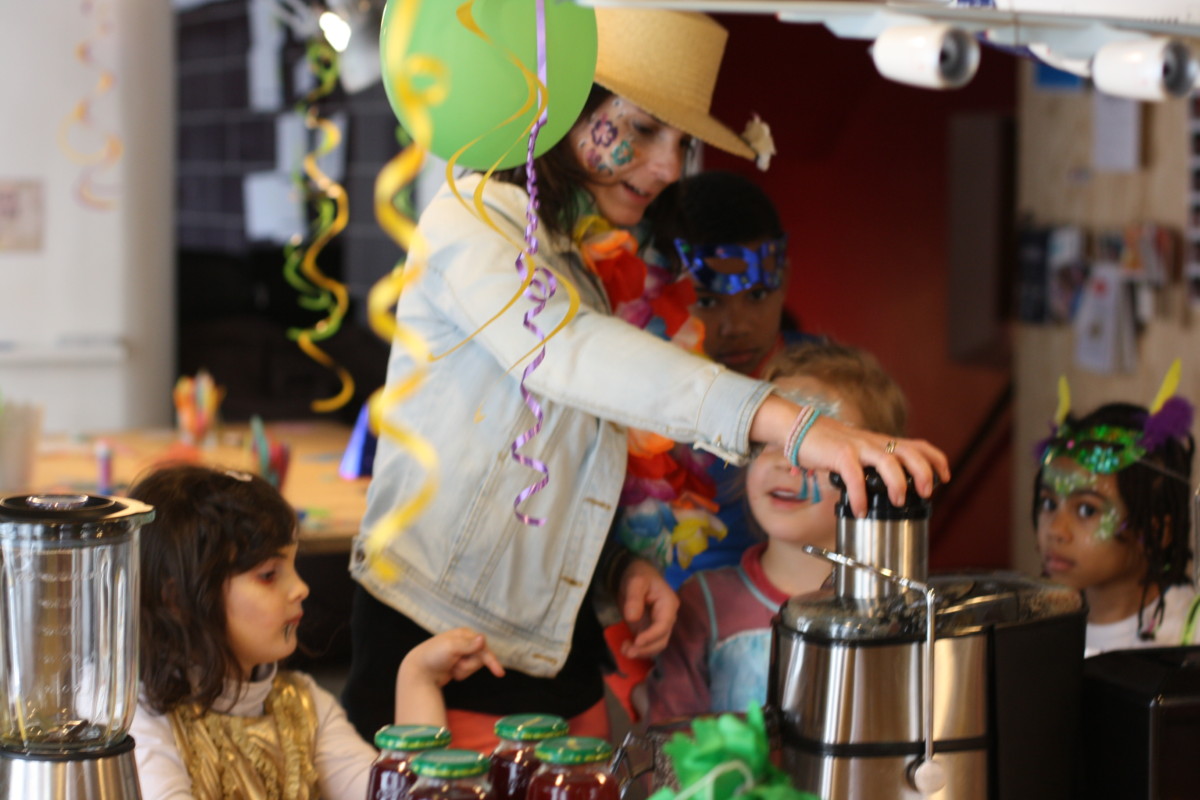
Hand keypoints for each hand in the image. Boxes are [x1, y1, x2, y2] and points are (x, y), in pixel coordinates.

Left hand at [403, 627, 504, 687]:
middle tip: (455, 664)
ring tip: (451, 668)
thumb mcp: (451, 648)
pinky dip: (461, 674)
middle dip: (469, 665)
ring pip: (475, 666)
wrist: (419, 671)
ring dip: (464, 670)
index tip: (500, 673)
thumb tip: (483, 638)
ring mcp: (462, 654)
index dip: (490, 660)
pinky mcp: (459, 664)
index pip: (484, 647)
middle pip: (480, 658)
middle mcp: (465, 642)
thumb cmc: (433, 656)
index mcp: (465, 634)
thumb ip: (469, 645)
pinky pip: (468, 671)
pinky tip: (450, 671)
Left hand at [617, 558, 678, 658]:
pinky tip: (625, 647)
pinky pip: (648, 644)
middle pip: (662, 639)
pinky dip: (638, 649)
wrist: (636, 574)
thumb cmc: (639, 575)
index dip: (652, 636)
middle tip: (628, 652)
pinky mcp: (650, 629)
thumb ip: (634, 598)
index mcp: (668, 604)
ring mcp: (659, 625)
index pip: (663, 625)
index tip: (637, 641)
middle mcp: (667, 617)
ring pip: (656, 645)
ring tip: (625, 650)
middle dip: (646, 648)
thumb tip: (632, 618)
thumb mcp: (635, 581)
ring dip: (642, 652)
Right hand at [798, 415, 948, 514]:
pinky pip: (855, 476)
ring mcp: (858, 447)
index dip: (935, 460)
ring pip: (888, 460)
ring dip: (898, 483)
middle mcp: (874, 443)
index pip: (917, 445)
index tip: (945, 476)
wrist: (799, 428)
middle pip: (909, 451)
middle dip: (924, 472)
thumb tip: (887, 485)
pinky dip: (860, 495)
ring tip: (898, 502)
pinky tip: (861, 509)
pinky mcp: (840, 454)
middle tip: (927, 492)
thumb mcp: (858, 451)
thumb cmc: (828, 444)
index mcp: (881, 443)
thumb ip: (874, 464)